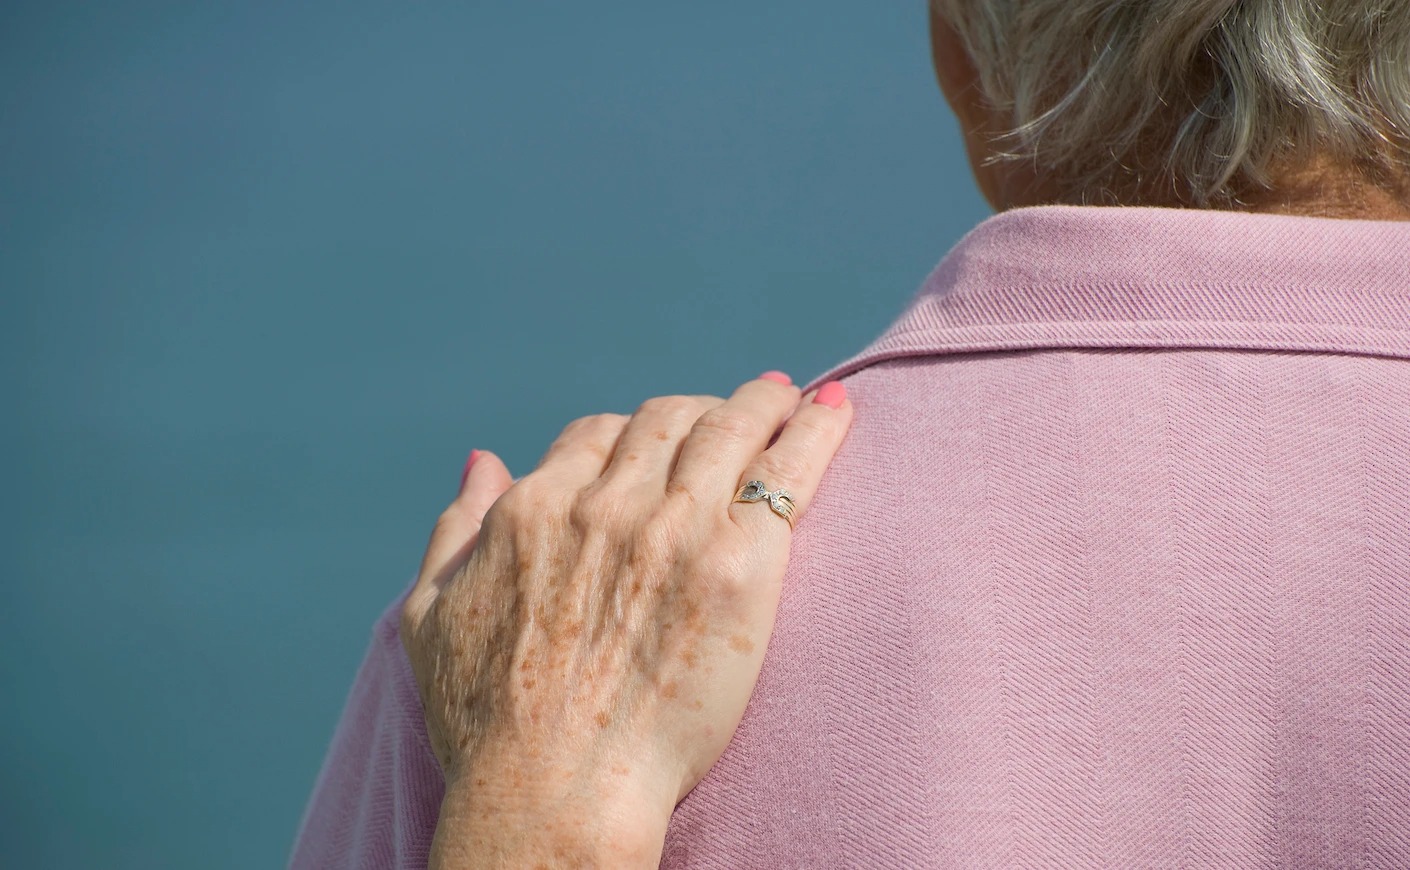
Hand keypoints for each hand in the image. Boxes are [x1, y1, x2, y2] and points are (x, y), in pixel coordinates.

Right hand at [400, 373, 852, 865]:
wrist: (554, 791)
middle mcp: (607, 504)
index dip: (632, 434)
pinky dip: (814, 429)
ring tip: (787, 396)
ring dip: (760, 404)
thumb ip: (456, 528)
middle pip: (666, 420)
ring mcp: (674, 528)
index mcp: (537, 508)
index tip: (659, 444)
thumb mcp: (432, 615)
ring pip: (728, 429)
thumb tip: (485, 460)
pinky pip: (787, 473)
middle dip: (697, 412)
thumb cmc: (484, 725)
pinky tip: (836, 407)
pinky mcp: (739, 566)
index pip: (597, 434)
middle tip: (729, 417)